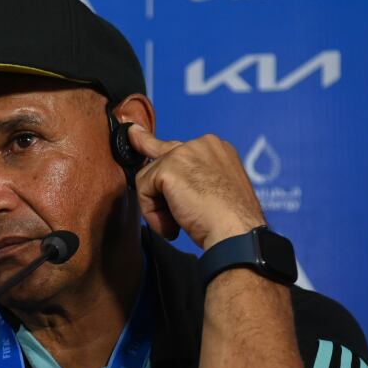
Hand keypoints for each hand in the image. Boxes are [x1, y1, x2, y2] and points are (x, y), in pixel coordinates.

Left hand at [127, 124, 267, 249]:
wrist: (235, 232)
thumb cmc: (231, 222)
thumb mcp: (218, 193)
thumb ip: (197, 181)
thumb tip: (168, 184)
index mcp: (217, 149)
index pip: (182, 149)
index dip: (165, 158)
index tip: (138, 134)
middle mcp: (202, 144)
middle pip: (161, 158)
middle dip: (152, 177)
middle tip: (132, 137)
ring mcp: (185, 153)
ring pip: (150, 177)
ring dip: (158, 207)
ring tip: (175, 227)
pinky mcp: (169, 168)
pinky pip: (143, 189)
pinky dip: (151, 212)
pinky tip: (171, 227)